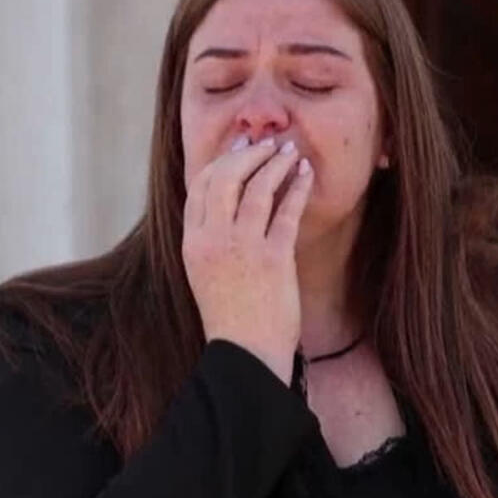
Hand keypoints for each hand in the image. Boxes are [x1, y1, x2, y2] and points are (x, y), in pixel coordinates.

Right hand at [182, 135, 314, 383]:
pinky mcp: (274, 259)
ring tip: (289, 152)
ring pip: (257, 188)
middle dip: (248, 153)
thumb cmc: (230, 316)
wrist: (245, 354)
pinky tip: (305, 174)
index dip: (220, 160)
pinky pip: (286, 211)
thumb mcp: (205, 273)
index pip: (199, 186)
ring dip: (275, 163)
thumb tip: (228, 204)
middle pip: (225, 177)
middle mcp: (213, 241)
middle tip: (267, 143)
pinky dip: (297, 187)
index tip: (239, 148)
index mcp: (192, 243)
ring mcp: (243, 249)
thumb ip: (210, 239)